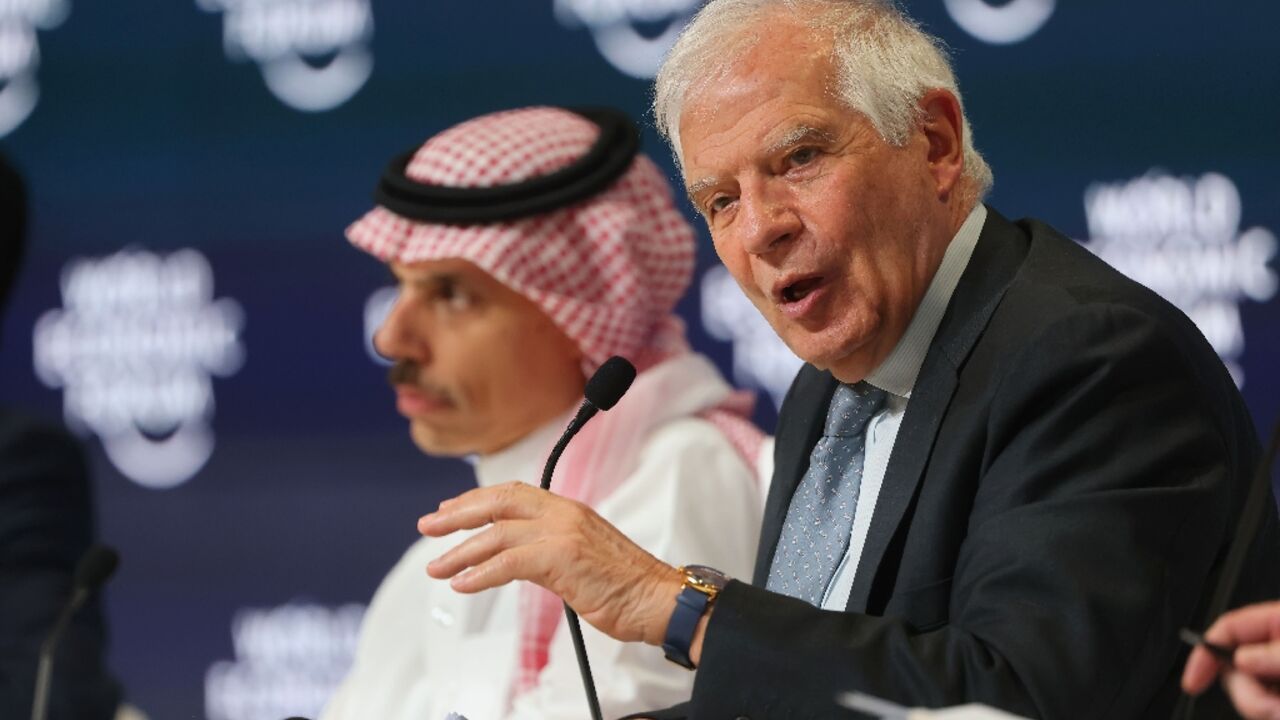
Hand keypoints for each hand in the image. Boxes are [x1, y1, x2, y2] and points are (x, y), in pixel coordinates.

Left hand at [418, 482, 683, 645]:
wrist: (659, 597)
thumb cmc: (627, 584)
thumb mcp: (583, 555)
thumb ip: (550, 549)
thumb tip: (517, 560)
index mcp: (569, 509)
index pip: (513, 494)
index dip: (477, 500)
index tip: (450, 511)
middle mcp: (563, 513)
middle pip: (498, 503)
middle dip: (458, 514)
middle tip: (428, 527)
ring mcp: (562, 532)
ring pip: (496, 534)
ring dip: (460, 551)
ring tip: (437, 568)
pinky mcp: (562, 557)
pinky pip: (508, 562)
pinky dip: (481, 573)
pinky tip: (463, 585)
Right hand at [1183, 600, 1279, 719]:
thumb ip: (1274, 653)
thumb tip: (1241, 660)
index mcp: (1279, 624)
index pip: (1228, 629)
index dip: (1206, 651)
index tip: (1193, 682)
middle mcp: (1274, 649)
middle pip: (1234, 666)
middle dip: (1244, 691)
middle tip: (1267, 705)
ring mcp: (1278, 676)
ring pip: (1248, 692)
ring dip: (1259, 706)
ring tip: (1278, 711)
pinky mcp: (1279, 697)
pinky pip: (1262, 706)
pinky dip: (1269, 712)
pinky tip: (1277, 712)